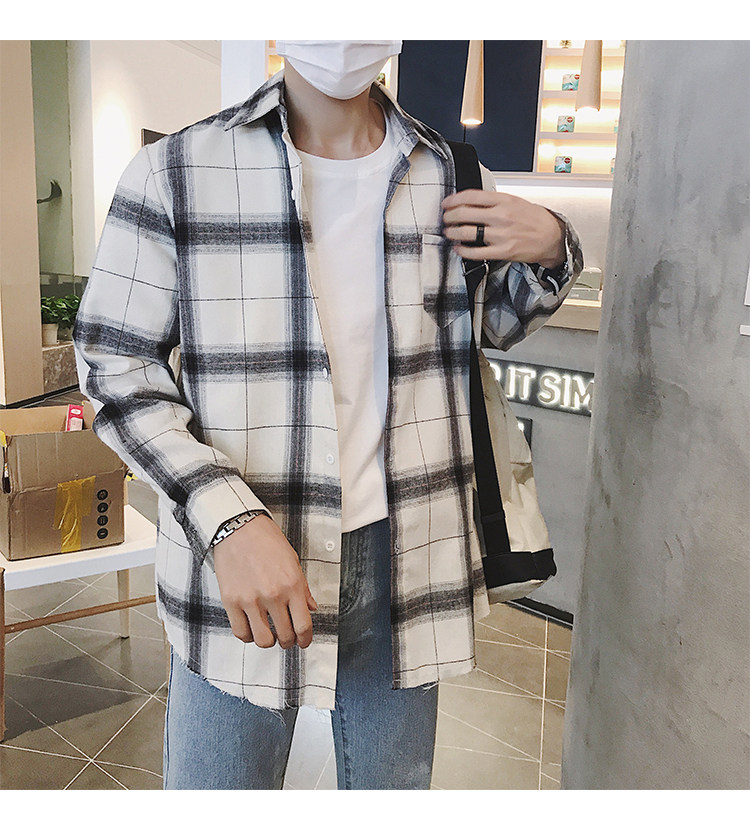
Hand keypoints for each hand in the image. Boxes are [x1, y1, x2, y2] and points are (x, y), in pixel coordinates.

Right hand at [213, 514, 317, 649]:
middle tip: (287, 638)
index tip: (304, 642)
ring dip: (269, 641)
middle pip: (285, 636)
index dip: (305, 640)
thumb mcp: (293, 561)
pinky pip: (241, 632)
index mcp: (292, 585)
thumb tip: (310, 608)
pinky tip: (252, 628)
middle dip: (289, 641)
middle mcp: (273, 595)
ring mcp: (251, 599)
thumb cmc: (266, 541)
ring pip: (263, 640)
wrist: (238, 528)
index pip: (304, 625)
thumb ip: (303, 588)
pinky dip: (248, 636)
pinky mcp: (231, 601)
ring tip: (269, 634)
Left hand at [441, 189, 565, 268]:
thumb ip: (494, 201)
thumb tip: (470, 202)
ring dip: (452, 232)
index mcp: (504, 200)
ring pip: (467, 232)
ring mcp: (501, 234)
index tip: (447, 203)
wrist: (551, 237)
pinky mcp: (502, 251)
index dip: (454, 199)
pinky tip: (458, 248)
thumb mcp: (515, 201)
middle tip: (446, 218)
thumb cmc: (534, 219)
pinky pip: (475, 252)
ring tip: (449, 232)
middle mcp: (501, 216)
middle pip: (465, 213)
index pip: (471, 196)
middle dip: (449, 216)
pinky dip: (462, 250)